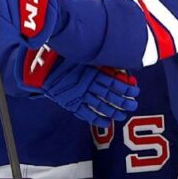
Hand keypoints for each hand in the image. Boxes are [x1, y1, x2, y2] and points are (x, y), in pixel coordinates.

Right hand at [18, 47, 138, 128]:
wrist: (41, 68)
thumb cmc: (64, 59)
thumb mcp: (83, 55)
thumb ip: (98, 59)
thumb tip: (117, 60)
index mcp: (91, 71)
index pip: (114, 81)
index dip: (126, 88)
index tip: (136, 91)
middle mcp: (87, 84)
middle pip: (110, 95)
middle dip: (124, 102)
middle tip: (134, 106)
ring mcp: (79, 95)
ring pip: (100, 105)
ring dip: (113, 111)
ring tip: (123, 115)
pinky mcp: (71, 103)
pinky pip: (86, 113)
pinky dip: (97, 119)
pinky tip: (107, 123)